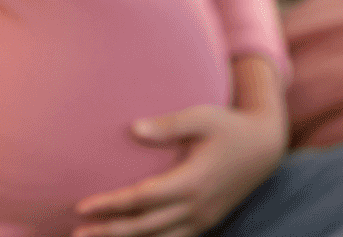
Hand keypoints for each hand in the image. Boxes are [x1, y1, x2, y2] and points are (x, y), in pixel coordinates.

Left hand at [71, 104, 286, 236]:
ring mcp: (203, 219)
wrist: (265, 147)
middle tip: (77, 232)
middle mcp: (197, 207)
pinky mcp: (206, 222)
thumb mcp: (202, 117)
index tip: (82, 206)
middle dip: (110, 231)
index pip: (143, 199)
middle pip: (145, 227)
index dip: (112, 204)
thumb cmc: (229, 126)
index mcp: (193, 181)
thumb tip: (133, 128)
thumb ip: (168, 125)